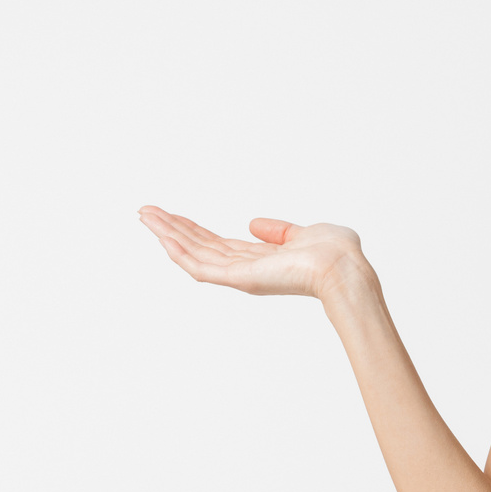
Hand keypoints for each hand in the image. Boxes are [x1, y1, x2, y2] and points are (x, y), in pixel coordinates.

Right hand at [138, 205, 369, 299]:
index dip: (193, 230)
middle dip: (172, 229)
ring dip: (167, 235)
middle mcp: (247, 270)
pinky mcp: (239, 279)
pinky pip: (199, 266)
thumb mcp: (304, 234)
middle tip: (145, 212)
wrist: (345, 267)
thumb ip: (279, 231)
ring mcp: (241, 276)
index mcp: (261, 260)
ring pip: (193, 256)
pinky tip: (160, 234)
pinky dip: (178, 250)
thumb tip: (254, 224)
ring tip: (145, 216)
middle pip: (199, 248)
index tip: (171, 215)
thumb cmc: (336, 254)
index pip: (218, 244)